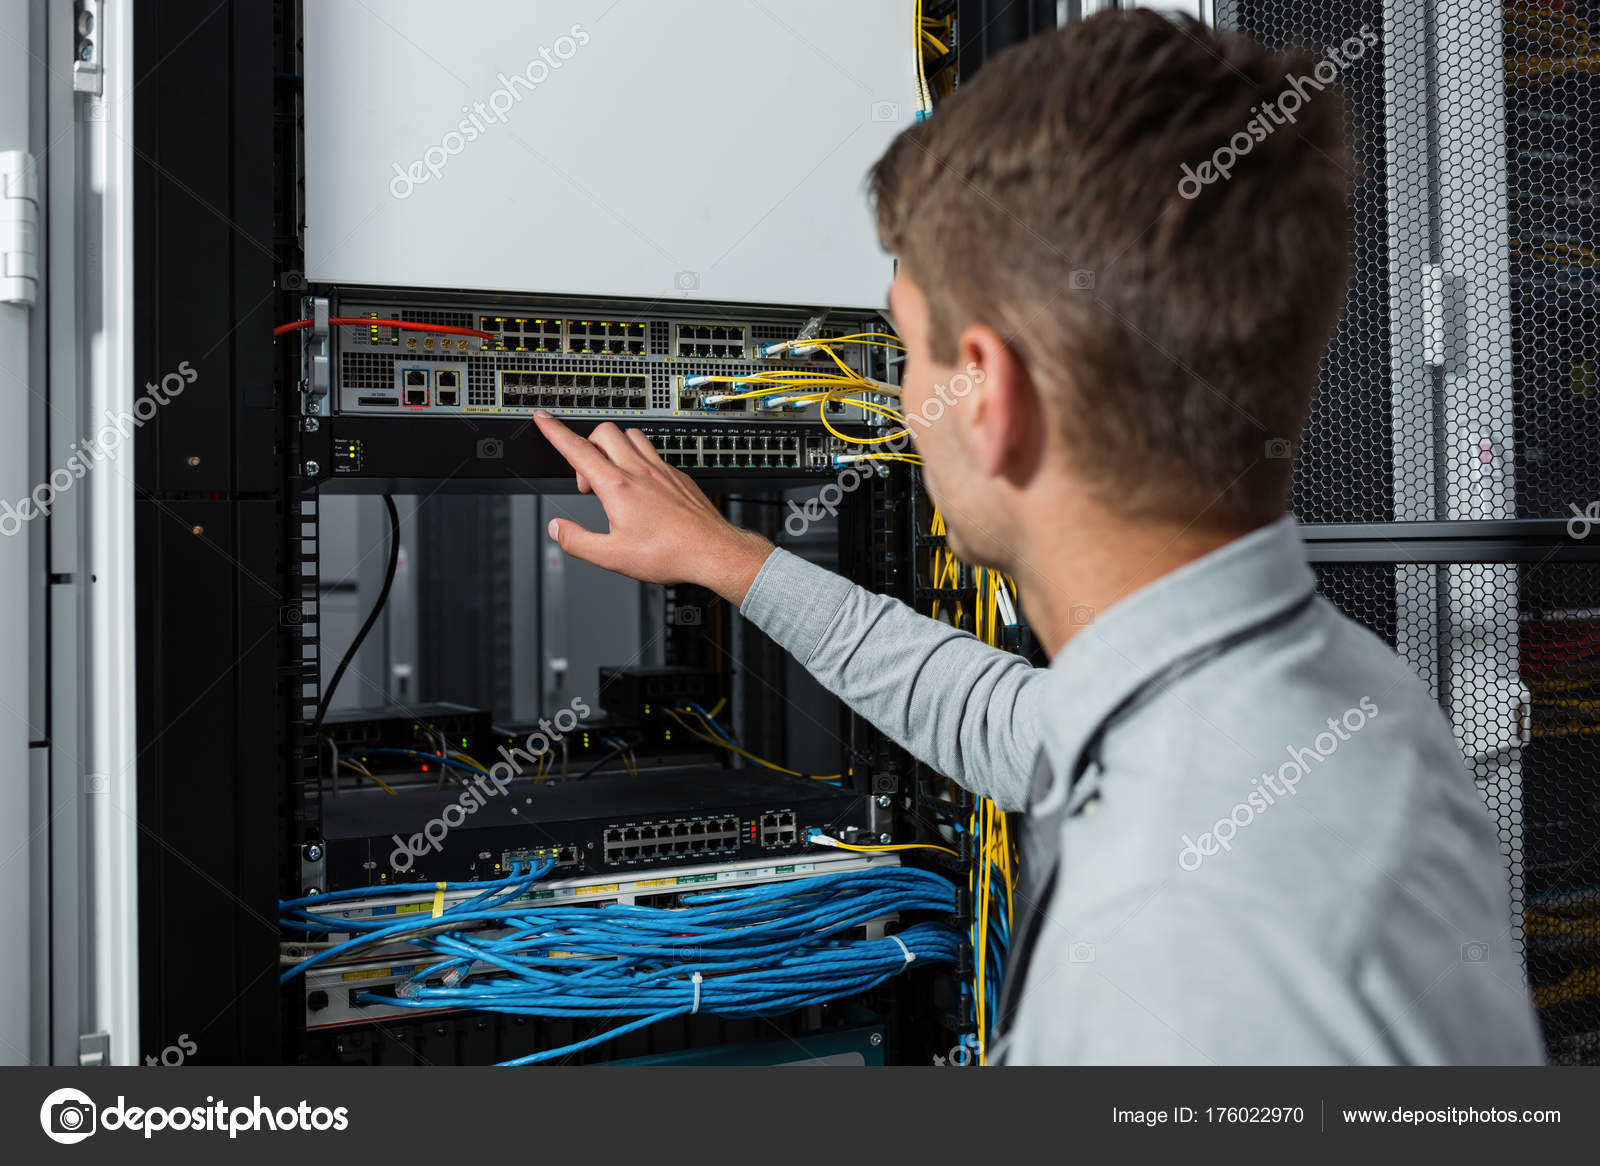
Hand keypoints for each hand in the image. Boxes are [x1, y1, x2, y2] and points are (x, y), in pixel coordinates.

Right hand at [533, 411, 774, 603]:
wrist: (711, 550)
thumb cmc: (668, 553)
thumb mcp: (612, 557)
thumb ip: (577, 541)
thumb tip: (557, 529)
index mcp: (618, 487)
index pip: (577, 449)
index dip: (555, 431)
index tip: (543, 418)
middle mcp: (639, 471)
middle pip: (603, 433)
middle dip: (585, 444)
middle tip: (586, 478)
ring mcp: (661, 470)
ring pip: (631, 435)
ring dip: (614, 446)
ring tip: (611, 476)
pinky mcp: (677, 475)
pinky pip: (653, 451)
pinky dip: (638, 458)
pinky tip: (640, 484)